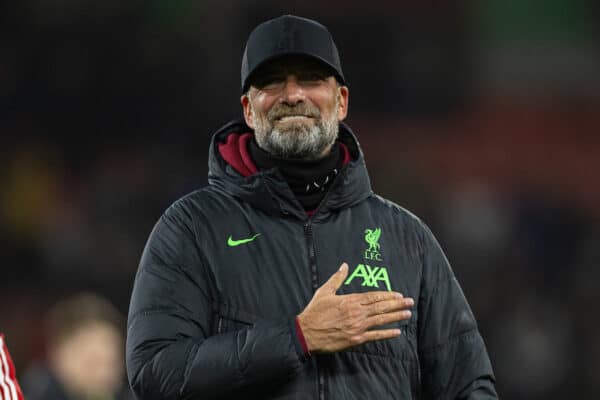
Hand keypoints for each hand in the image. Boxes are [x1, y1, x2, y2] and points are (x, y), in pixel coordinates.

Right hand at [297, 262, 413, 353]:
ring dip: (396, 317)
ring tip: (407, 314)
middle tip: (410, 302)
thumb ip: (337, 278)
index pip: (373, 297)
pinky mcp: (356, 339)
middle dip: (397, 304)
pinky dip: (387, 334)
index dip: (388, 296)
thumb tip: (344, 265)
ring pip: (381, 320)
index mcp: (350, 300)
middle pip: (381, 307)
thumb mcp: (325, 291)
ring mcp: (357, 326)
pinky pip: (375, 336)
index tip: (399, 295)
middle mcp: (356, 313)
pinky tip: (397, 332)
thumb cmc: (315, 312)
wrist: (306, 332)